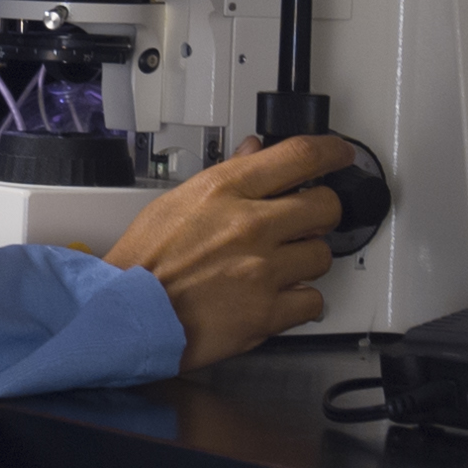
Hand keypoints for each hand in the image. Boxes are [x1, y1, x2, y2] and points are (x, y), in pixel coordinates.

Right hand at [106, 133, 352, 370]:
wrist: (127, 316)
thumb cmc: (144, 262)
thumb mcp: (177, 201)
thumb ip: (226, 174)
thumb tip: (255, 151)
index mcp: (226, 191)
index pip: (299, 156)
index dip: (331, 152)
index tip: (340, 154)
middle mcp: (250, 226)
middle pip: (325, 206)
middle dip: (321, 212)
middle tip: (307, 221)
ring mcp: (262, 271)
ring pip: (321, 255)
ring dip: (306, 260)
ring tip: (278, 266)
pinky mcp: (266, 313)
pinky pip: (312, 301)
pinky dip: (300, 301)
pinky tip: (278, 297)